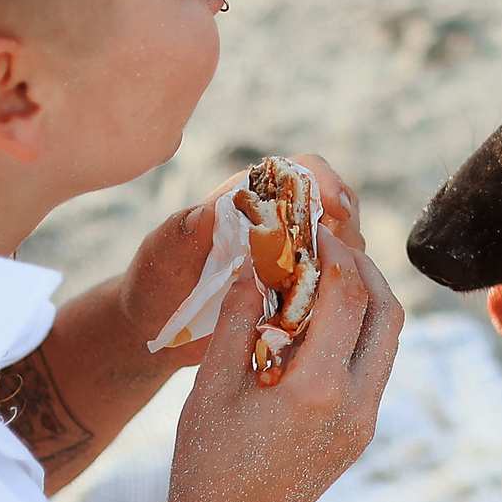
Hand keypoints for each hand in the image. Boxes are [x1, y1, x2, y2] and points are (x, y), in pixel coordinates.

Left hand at [116, 155, 367, 366]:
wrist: (155, 329)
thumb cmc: (155, 283)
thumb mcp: (159, 258)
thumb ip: (178, 234)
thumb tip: (205, 214)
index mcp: (250, 199)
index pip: (301, 172)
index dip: (325, 183)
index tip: (337, 208)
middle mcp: (278, 224)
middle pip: (335, 210)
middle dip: (346, 231)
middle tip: (340, 261)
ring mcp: (292, 259)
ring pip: (343, 251)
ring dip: (345, 268)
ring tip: (325, 295)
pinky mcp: (299, 294)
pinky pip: (335, 289)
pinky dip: (339, 298)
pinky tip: (323, 319)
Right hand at [152, 227, 402, 501]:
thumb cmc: (206, 461)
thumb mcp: (211, 386)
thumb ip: (238, 321)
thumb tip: (258, 267)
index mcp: (315, 389)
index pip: (348, 296)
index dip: (336, 253)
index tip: (315, 229)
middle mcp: (353, 405)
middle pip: (387, 313)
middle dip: (365, 268)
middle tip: (332, 244)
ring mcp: (363, 423)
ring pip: (389, 342)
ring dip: (369, 300)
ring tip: (331, 276)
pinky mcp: (361, 435)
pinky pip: (376, 369)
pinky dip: (361, 334)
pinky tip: (324, 322)